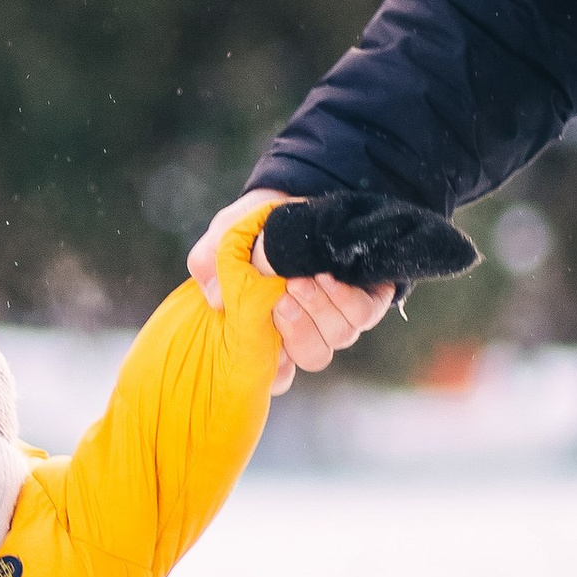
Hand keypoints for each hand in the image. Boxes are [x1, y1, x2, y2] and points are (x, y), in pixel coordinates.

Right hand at [187, 197, 398, 395]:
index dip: (275, 372)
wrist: (292, 200)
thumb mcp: (223, 238)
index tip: (265, 344)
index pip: (278, 376)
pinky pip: (362, 313)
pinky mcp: (366, 299)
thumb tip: (218, 300)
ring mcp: (339, 319)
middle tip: (282, 296)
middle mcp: (310, 333)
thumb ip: (209, 264)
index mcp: (273, 334)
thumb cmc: (252, 230)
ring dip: (319, 309)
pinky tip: (327, 275)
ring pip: (338, 336)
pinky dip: (344, 297)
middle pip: (313, 356)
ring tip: (301, 279)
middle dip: (298, 330)